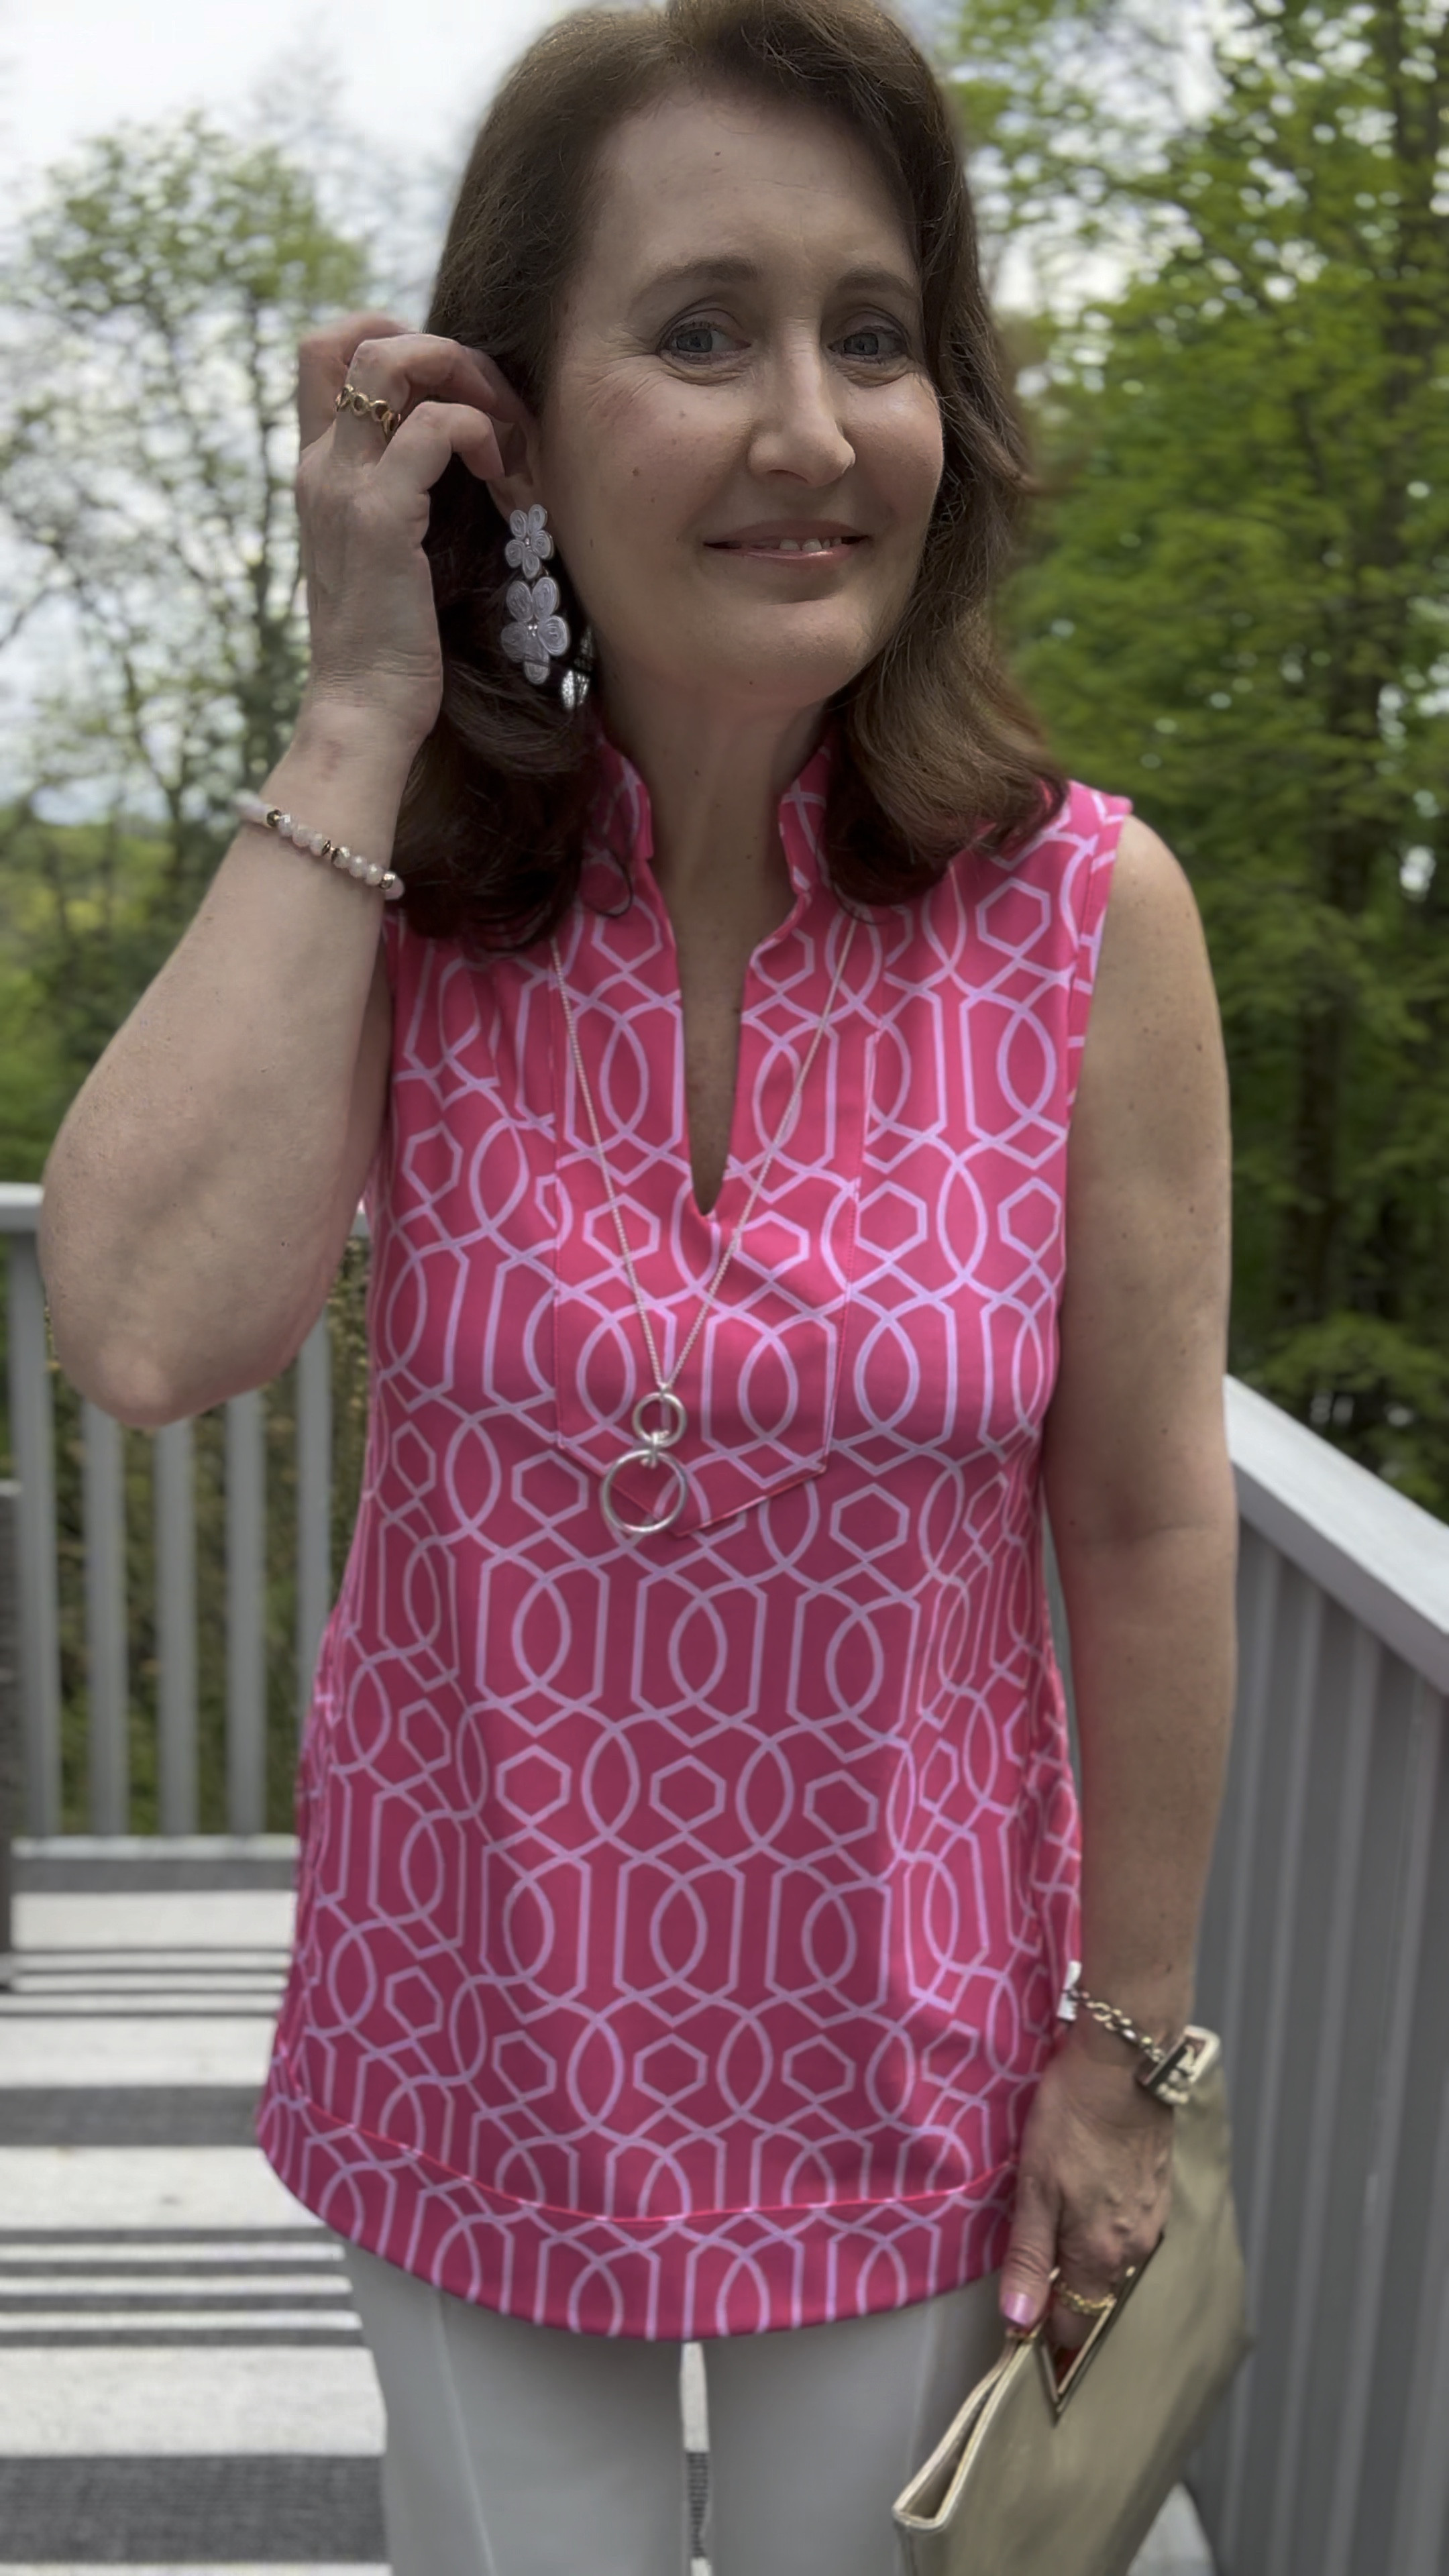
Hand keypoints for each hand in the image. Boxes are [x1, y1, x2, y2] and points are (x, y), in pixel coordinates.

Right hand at [293, 312, 531, 756]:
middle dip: (442, 348)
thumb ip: (402, 493)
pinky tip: (504, 475)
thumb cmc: (389, 645)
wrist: (362, 710)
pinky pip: (435, 427)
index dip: (394, 337)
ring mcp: (344, 485)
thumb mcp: (388, 552)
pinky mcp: (379, 516)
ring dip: (465, 377)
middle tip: (495, 405)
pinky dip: (480, 431)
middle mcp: (321, 465)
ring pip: (393, 360)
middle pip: (360, 336)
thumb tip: (458, 449)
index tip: (453, 389)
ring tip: (504, 433)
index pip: (327, 351)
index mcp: (318, 470)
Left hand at [998, 2023, 1173, 2354]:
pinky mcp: (1159, 2190)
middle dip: (1064, 2285)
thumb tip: (1019, 2321)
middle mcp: (1134, 2246)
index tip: (1018, 2310)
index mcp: (1101, 2254)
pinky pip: (1129, 2227)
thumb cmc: (1072, 2121)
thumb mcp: (1034, 2187)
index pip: (1075, 2322)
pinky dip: (1105, 2222)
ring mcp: (1153, 2218)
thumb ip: (1028, 2257)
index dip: (1044, 2321)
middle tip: (1029, 2253)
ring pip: (1113, 2258)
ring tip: (1056, 2215)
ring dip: (1085, 2251)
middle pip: (1095, 2291)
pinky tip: (1087, 2191)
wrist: (1124, 2065)